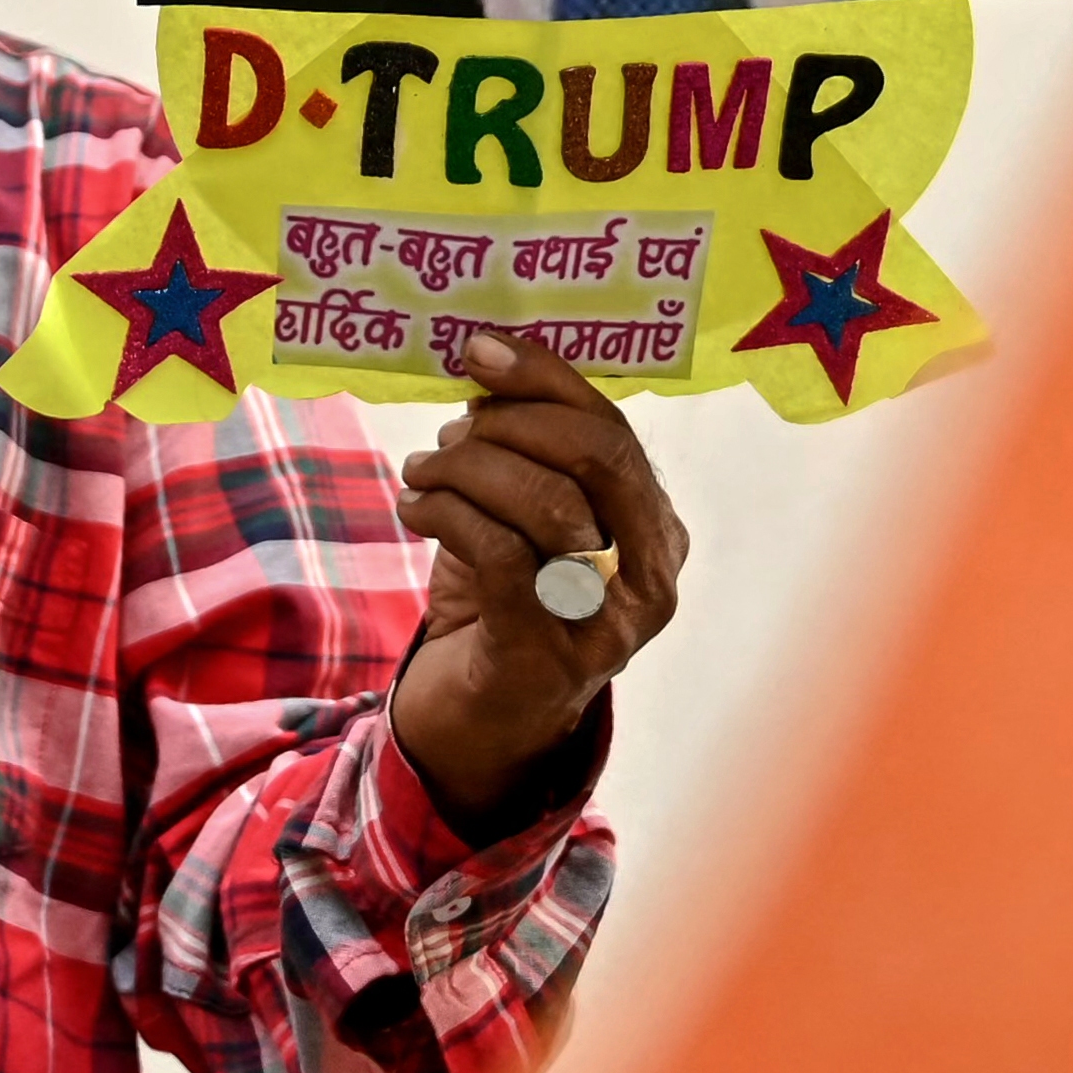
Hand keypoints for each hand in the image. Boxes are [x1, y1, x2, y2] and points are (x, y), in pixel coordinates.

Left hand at [387, 331, 686, 833]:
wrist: (483, 723)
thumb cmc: (506, 603)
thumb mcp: (528, 519)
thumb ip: (528, 451)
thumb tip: (486, 366)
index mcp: (657, 531)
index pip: (614, 430)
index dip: (545, 378)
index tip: (477, 349)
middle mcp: (650, 578)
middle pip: (596, 458)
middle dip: (512, 423)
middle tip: (451, 432)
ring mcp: (605, 624)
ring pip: (547, 504)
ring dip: (467, 470)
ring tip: (422, 473)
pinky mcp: (545, 657)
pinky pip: (500, 556)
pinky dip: (447, 515)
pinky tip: (415, 509)